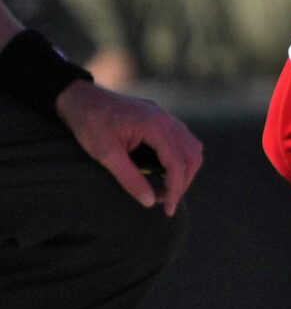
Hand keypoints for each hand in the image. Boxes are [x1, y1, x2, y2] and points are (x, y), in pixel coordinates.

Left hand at [57, 80, 202, 215]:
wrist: (80, 98)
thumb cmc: (90, 124)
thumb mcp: (106, 154)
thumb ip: (129, 178)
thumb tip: (150, 201)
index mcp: (156, 125)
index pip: (177, 162)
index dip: (176, 189)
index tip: (167, 210)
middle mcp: (167, 119)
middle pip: (192, 155)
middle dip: (183, 182)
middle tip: (167, 202)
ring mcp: (166, 117)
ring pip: (191, 147)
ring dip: (184, 170)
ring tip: (167, 189)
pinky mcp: (160, 119)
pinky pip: (182, 141)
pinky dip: (179, 159)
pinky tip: (163, 171)